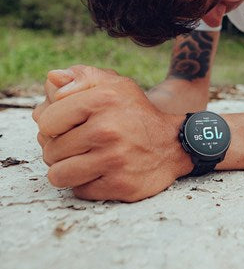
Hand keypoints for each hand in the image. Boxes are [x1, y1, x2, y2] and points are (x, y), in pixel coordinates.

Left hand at [32, 65, 191, 201]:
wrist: (174, 144)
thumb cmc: (136, 113)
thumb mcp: (116, 85)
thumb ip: (81, 77)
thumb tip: (51, 78)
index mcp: (103, 99)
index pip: (46, 121)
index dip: (56, 125)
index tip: (73, 125)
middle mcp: (107, 129)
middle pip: (50, 150)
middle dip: (62, 149)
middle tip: (85, 143)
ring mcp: (113, 159)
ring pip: (58, 175)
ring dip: (70, 169)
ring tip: (88, 159)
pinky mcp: (119, 185)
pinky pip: (79, 191)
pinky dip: (87, 184)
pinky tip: (104, 171)